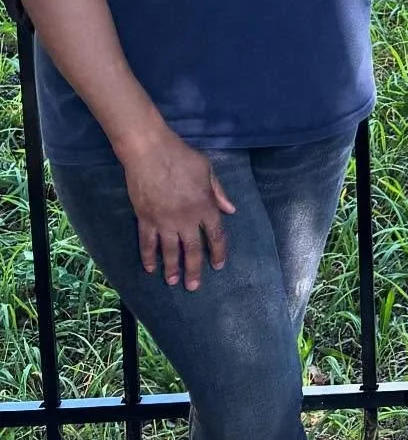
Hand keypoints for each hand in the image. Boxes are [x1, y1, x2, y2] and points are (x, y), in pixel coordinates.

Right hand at [122, 129, 233, 291]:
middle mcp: (186, 219)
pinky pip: (147, 242)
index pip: (216, 235)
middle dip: (195, 269)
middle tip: (194, 287)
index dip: (218, 252)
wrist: (149, 152)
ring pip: (170, 251)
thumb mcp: (208, 170)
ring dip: (172, 268)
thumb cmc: (181, 157)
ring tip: (173, 282)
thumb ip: (218, 192)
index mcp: (205, 206)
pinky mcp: (145, 218)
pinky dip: (148, 256)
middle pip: (193, 249)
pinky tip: (150, 268)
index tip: (218, 265)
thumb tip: (231, 210)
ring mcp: (164, 221)